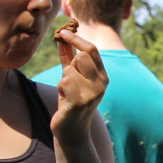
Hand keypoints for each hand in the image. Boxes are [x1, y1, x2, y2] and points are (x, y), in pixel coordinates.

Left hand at [50, 29, 107, 146]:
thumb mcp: (71, 77)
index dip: (76, 38)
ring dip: (62, 79)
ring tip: (66, 93)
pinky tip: (64, 99)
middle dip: (69, 64)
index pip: (91, 49)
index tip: (62, 32)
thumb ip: (68, 57)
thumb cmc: (71, 101)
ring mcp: (93, 93)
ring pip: (70, 70)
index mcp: (102, 75)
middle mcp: (102, 83)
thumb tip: (62, 36)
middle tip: (68, 78)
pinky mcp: (81, 102)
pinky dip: (60, 88)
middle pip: (81, 56)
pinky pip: (64, 81)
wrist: (72, 130)